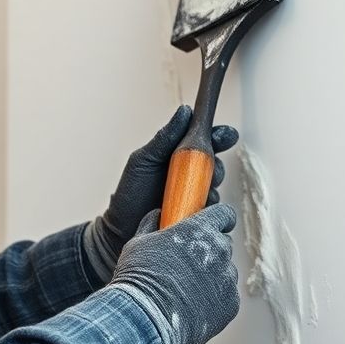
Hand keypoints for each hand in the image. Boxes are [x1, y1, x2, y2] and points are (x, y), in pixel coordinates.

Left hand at [81, 105, 238, 281]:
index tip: (225, 136)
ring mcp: (195, 199)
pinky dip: (207, 211)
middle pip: (216, 165)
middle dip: (215, 165)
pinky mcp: (198, 221)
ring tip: (189, 195)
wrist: (120, 232)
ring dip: (209, 190)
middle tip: (205, 169)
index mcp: (179, 157)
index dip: (220, 136)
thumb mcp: (144, 160)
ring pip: (216, 189)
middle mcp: (190, 177)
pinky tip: (191, 212)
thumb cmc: (130, 193)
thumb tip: (185, 111)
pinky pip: (213, 214)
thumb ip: (165, 137)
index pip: (206, 141)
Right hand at [108, 206, 239, 343]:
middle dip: (211, 251)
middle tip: (189, 264)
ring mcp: (227, 279)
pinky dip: (214, 299)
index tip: (213, 226)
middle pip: (224, 244)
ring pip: (225, 272)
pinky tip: (192, 305)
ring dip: (213, 276)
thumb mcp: (139, 242)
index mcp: (199, 230)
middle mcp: (219, 251)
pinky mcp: (230, 304)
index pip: (225, 214)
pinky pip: (226, 296)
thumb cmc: (140, 278)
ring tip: (186, 289)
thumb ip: (153, 224)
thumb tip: (158, 214)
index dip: (219, 220)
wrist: (146, 317)